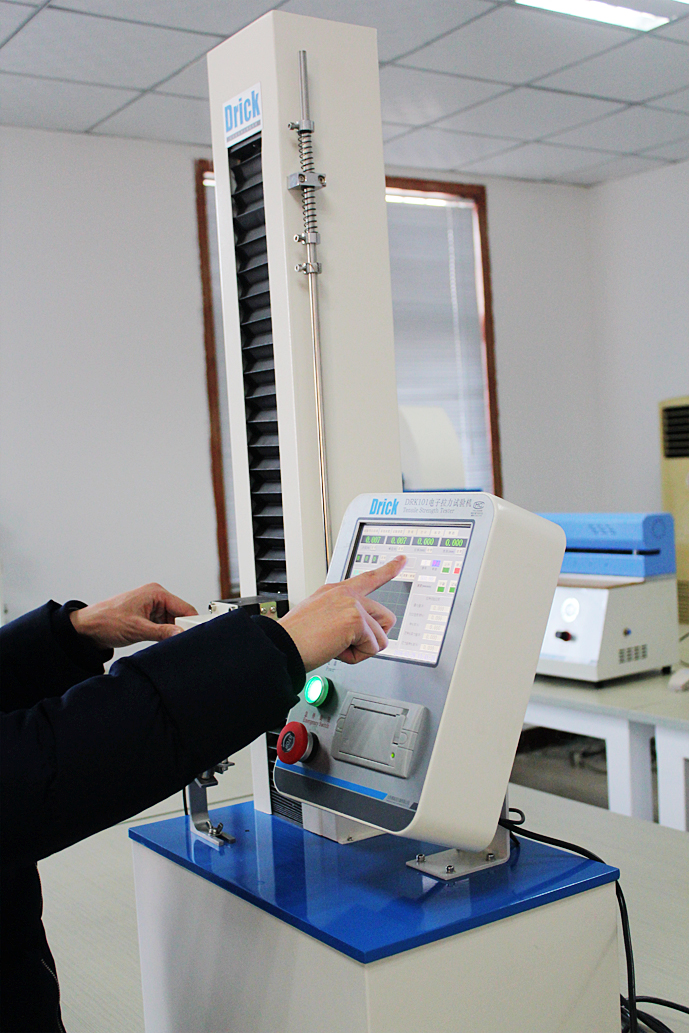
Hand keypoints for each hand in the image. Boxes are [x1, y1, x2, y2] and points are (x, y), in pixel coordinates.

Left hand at [70, 583, 197, 647]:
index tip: (195, 636)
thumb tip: (181, 634)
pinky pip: (163, 626)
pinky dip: (164, 635)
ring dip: (171, 633)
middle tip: (181, 642)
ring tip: (167, 643)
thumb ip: (162, 632)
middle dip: (181, 628)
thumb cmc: (105, 621)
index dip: (192, 622)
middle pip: (180, 614)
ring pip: (173, 622)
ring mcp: (151, 608)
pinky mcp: (147, 618)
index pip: (184, 607)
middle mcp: (155, 598)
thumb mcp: (137, 629)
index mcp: (155, 593)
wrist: (86, 629)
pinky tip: (162, 642)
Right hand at [278, 556, 405, 670]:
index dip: (388, 569)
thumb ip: (342, 617)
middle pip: (385, 618)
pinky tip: (336, 650)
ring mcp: (352, 604)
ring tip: (335, 646)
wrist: (281, 646)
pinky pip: (373, 648)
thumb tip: (359, 633)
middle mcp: (345, 593)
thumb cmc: (294, 639)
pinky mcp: (355, 620)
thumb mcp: (318, 618)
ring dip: (362, 649)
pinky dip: (356, 656)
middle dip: (371, 638)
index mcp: (335, 591)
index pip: (368, 578)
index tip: (402, 560)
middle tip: (345, 644)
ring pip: (381, 637)